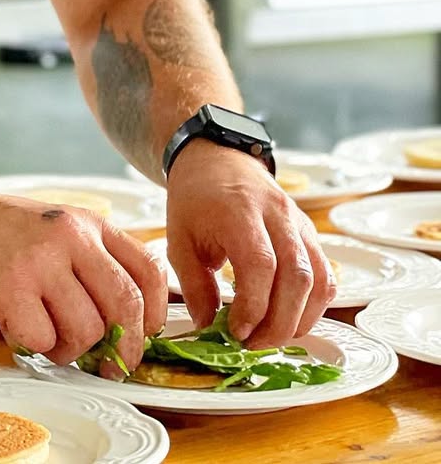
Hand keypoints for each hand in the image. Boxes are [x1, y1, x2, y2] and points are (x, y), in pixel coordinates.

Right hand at [0, 184, 166, 370]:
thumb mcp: (51, 225)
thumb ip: (87, 259)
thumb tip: (127, 318)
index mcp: (85, 222)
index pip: (147, 270)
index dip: (155, 314)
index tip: (145, 335)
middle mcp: (69, 237)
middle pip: (125, 306)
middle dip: (123, 348)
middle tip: (109, 364)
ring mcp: (39, 261)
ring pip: (86, 331)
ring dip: (69, 349)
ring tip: (45, 334)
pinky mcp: (9, 289)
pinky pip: (43, 341)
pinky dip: (33, 345)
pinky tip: (17, 325)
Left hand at [165, 140, 336, 346]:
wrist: (217, 160)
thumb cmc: (195, 200)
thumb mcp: (178, 240)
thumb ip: (194, 286)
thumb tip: (209, 329)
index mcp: (239, 211)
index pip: (261, 265)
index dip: (254, 305)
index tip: (236, 331)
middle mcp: (277, 214)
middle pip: (297, 277)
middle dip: (279, 322)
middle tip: (253, 344)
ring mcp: (299, 222)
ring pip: (319, 279)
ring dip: (301, 319)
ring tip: (270, 336)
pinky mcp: (310, 233)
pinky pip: (326, 275)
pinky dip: (315, 305)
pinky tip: (290, 318)